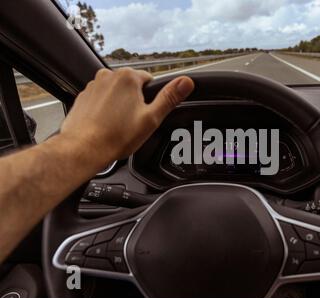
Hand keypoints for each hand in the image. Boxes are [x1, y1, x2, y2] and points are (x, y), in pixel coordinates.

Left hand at [61, 68, 193, 164]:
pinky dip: (104, 111)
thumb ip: (170, 97)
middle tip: (133, 122)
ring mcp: (93, 86)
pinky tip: (106, 125)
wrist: (83, 149)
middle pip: (132, 86)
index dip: (152, 99)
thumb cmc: (116, 136)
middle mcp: (108, 76)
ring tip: (118, 126)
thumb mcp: (152, 118)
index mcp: (128, 77)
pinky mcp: (83, 97)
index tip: (147, 113)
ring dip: (119, 106)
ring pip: (116, 94)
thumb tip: (186, 82)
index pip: (150, 80)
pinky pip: (101, 101)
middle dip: (135, 102)